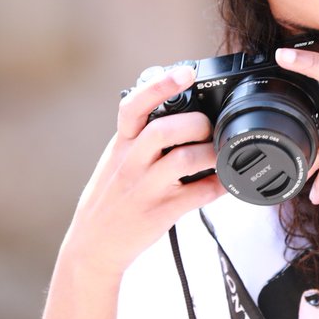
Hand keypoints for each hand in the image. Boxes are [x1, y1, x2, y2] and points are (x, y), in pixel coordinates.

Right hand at [62, 65, 225, 277]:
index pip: (133, 105)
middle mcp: (130, 162)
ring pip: (184, 160)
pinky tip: (224, 182)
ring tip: (219, 155)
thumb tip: (178, 111)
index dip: (160, 85)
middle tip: (208, 128)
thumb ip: (140, 137)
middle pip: (164, 129)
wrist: (93, 245)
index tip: (186, 72)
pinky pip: (198, 194)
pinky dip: (218, 186)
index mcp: (121, 144)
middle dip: (196, 124)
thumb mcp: (116, 160)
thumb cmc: (112, 198)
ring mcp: (145, 188)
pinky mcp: (161, 212)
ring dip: (210, 154)